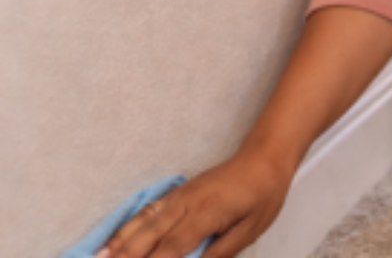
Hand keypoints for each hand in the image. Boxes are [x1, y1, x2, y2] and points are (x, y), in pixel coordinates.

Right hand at [100, 151, 292, 257]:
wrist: (264, 157)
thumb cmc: (263, 194)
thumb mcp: (251, 229)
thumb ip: (220, 252)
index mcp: (206, 214)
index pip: (172, 248)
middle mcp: (185, 204)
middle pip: (149, 237)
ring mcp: (178, 197)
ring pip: (141, 224)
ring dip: (119, 246)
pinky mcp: (176, 194)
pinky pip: (145, 213)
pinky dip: (126, 229)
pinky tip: (112, 243)